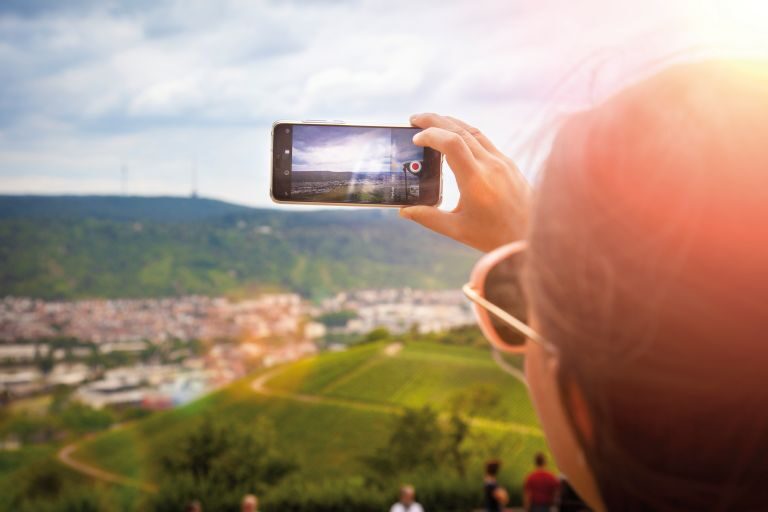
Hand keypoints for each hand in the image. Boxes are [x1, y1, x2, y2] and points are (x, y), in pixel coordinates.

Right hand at [401, 113, 530, 251]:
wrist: (533, 236)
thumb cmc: (494, 236)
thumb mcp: (458, 230)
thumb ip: (429, 218)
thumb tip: (404, 211)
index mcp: (476, 181)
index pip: (451, 144)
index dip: (431, 135)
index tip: (415, 138)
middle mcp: (490, 166)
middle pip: (460, 130)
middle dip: (434, 120)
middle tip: (414, 119)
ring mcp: (502, 162)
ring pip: (473, 131)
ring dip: (450, 122)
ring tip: (431, 122)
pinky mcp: (509, 163)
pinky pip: (484, 140)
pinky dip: (465, 132)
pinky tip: (455, 136)